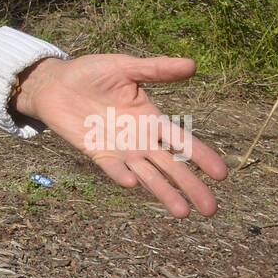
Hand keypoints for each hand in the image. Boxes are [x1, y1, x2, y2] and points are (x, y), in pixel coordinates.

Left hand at [13, 54, 227, 217]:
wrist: (56, 83)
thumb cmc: (92, 73)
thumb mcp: (126, 67)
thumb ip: (156, 69)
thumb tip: (192, 64)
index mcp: (152, 118)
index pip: (183, 140)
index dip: (201, 156)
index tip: (222, 174)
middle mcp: (140, 139)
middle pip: (171, 166)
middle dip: (190, 185)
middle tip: (210, 210)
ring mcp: (120, 150)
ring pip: (147, 175)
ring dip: (163, 192)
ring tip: (182, 213)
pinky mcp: (97, 154)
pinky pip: (113, 168)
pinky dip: (122, 175)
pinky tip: (133, 184)